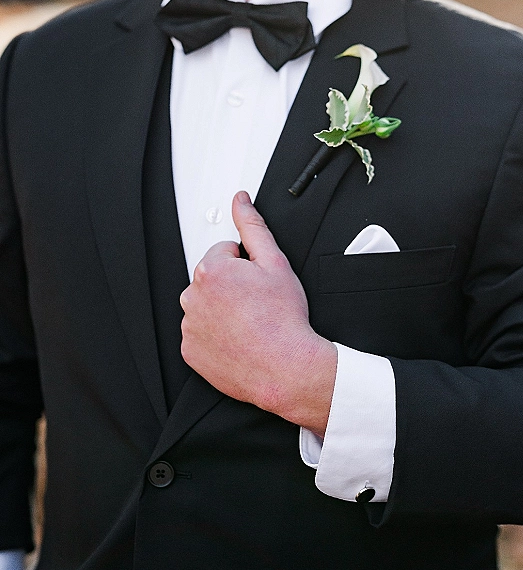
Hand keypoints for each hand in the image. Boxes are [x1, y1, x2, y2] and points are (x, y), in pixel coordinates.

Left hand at [180, 191, 336, 433]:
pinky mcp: (190, 351)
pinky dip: (215, 335)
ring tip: (249, 323)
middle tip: (256, 305)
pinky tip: (238, 339)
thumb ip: (253, 226)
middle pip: (212, 279)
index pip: (224, 252)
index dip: (246, 266)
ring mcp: (189, 326)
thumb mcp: (275, 263)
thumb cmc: (283, 319)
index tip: (258, 285)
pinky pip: (200, 334)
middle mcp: (193, 297)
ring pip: (205, 306)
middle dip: (232, 286)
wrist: (286, 367)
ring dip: (222, 310)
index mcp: (211, 270)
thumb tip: (241, 201)